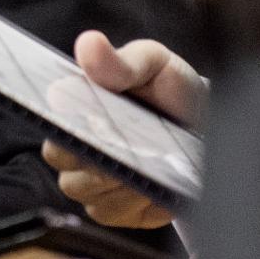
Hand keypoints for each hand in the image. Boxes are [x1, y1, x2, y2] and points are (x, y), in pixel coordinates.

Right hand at [41, 30, 206, 228]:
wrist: (206, 123)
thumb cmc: (171, 88)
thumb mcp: (153, 63)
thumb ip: (122, 60)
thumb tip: (89, 44)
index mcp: (74, 112)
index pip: (53, 132)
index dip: (71, 135)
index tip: (99, 128)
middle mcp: (76, 151)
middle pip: (66, 170)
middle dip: (100, 162)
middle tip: (136, 147)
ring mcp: (93, 185)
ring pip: (87, 195)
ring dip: (121, 183)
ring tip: (154, 164)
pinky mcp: (116, 211)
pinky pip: (111, 214)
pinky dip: (135, 203)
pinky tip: (156, 184)